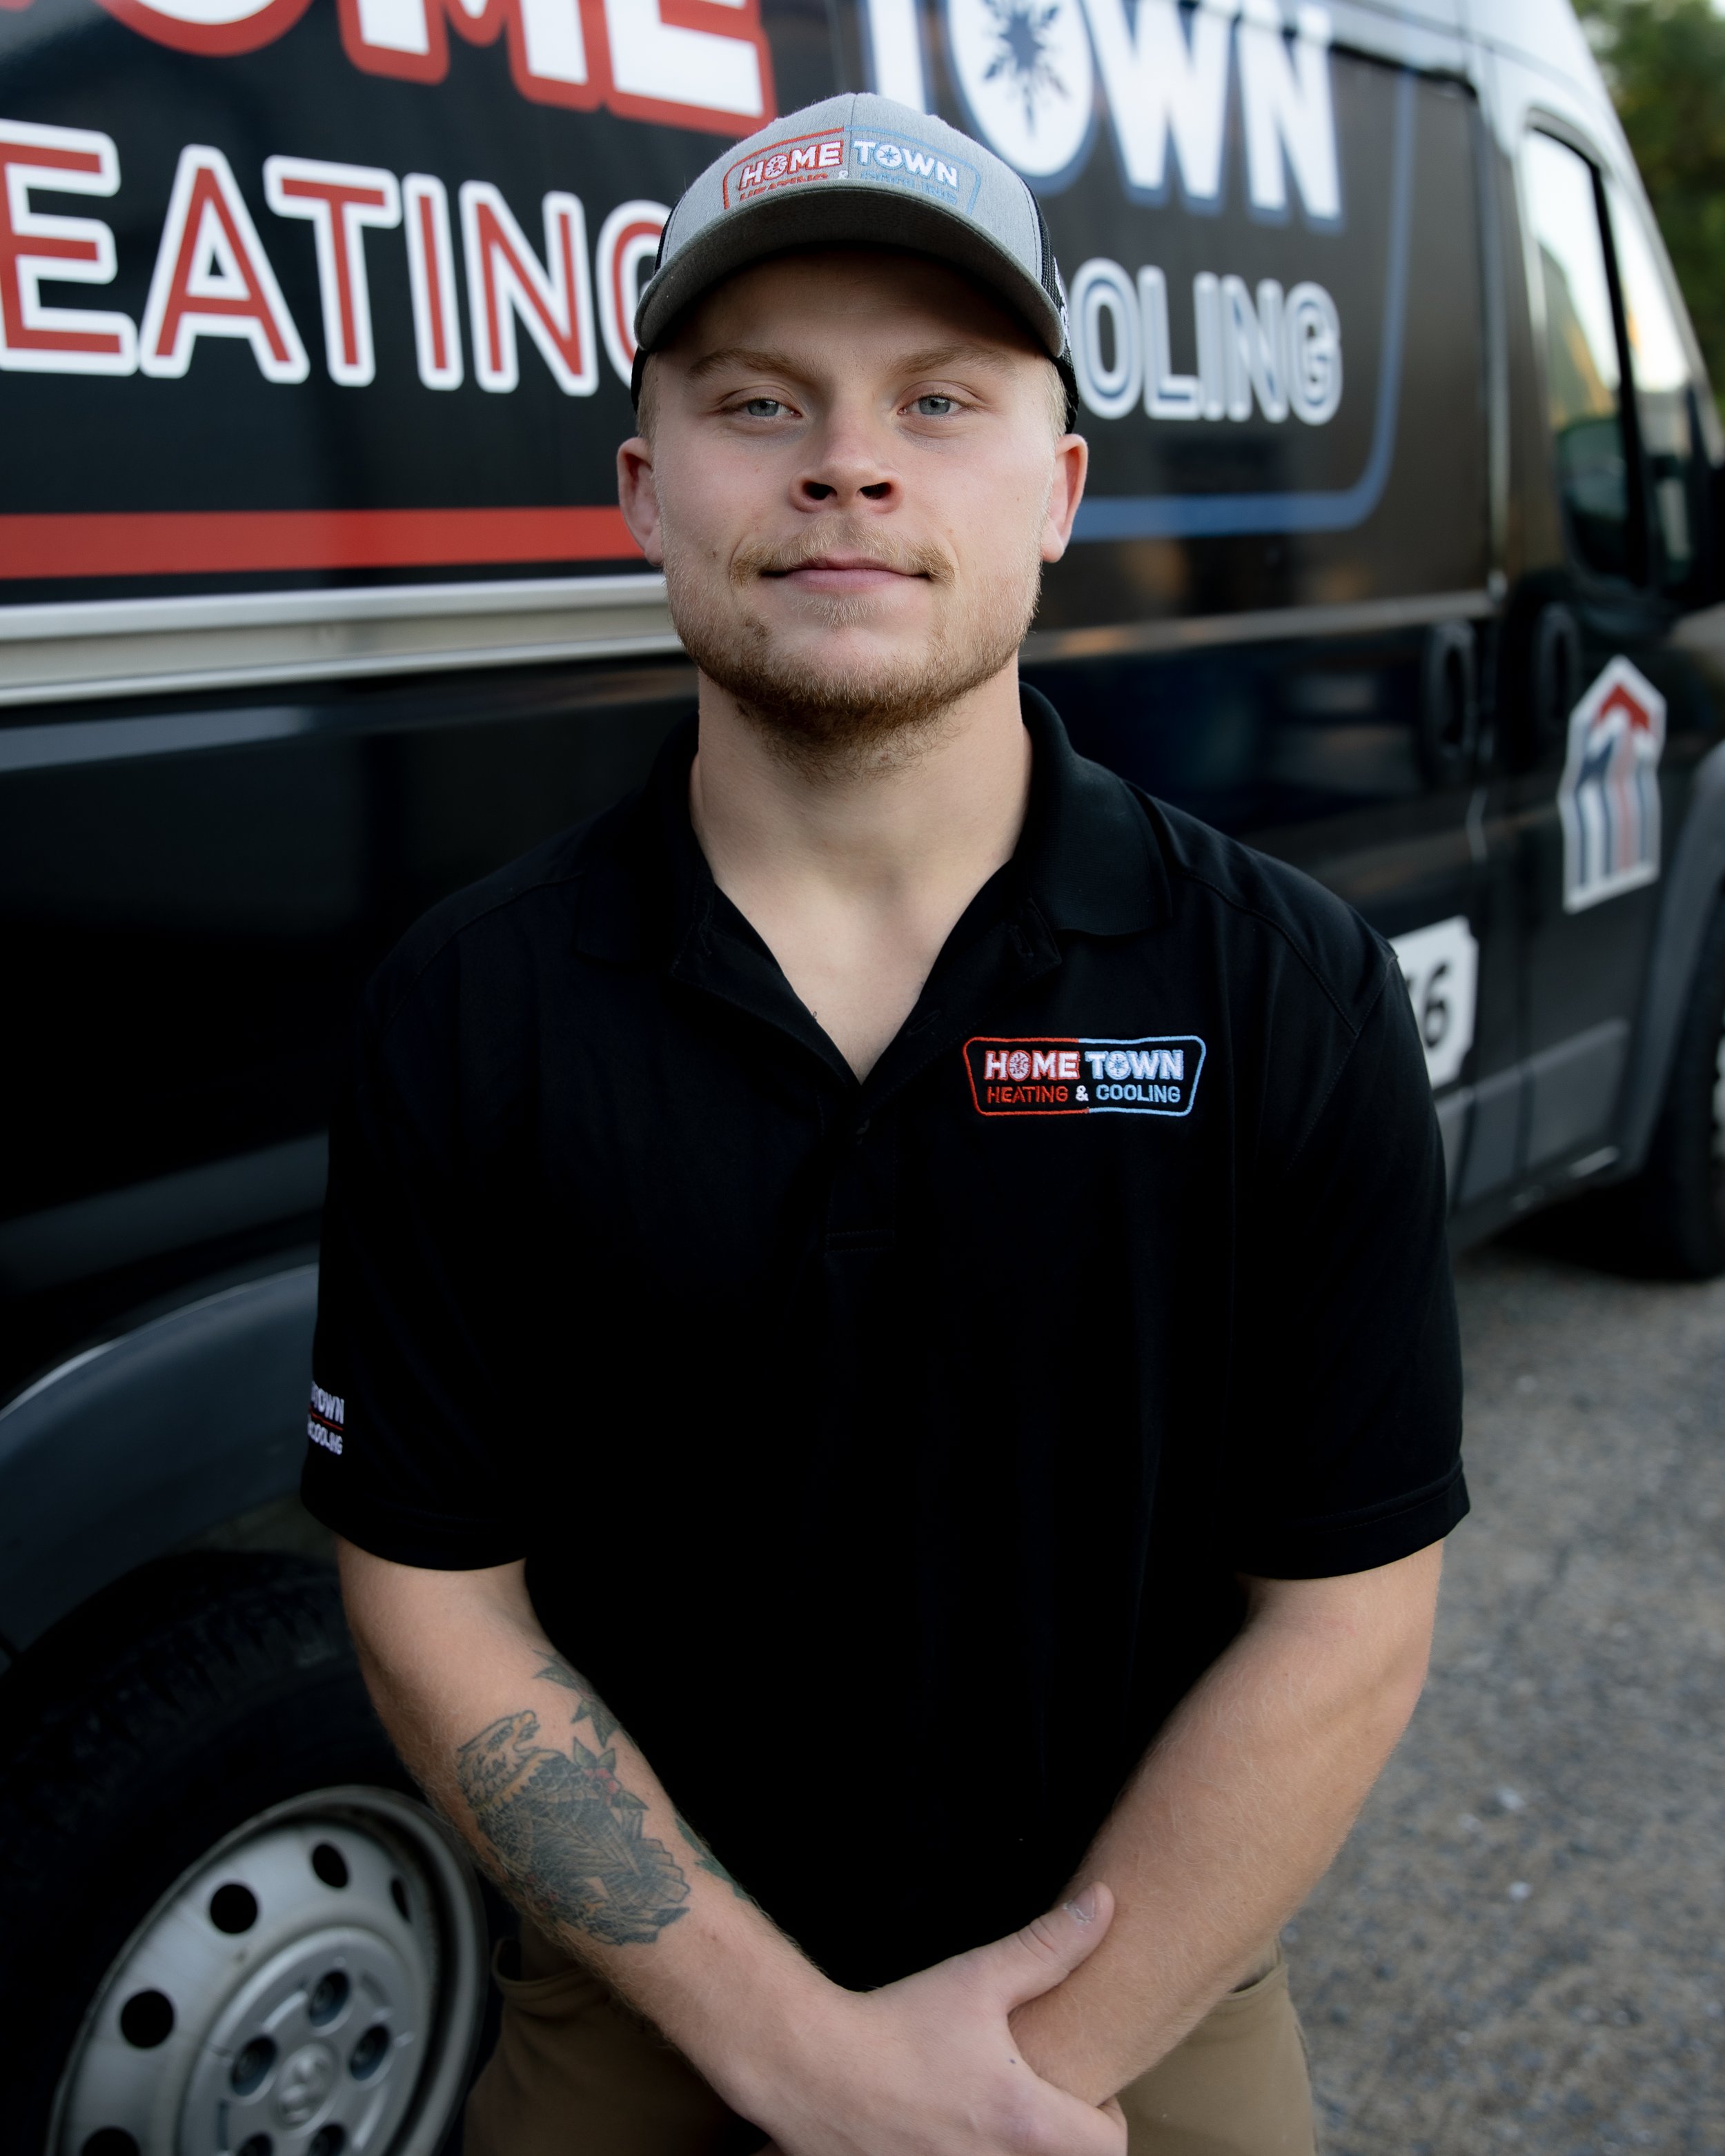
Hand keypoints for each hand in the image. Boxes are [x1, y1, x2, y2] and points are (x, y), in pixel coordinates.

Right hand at [737, 1886, 1125, 2155]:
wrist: (813, 2070)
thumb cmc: (898, 2025)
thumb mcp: (977, 1979)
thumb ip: (1049, 1947)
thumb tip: (1106, 1903)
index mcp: (1025, 2123)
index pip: (1110, 2147)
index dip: (1105, 2116)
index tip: (1080, 2090)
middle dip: (1063, 2138)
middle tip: (1038, 2104)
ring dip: (1019, 2151)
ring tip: (994, 2118)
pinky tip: (953, 2135)